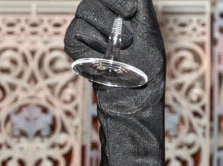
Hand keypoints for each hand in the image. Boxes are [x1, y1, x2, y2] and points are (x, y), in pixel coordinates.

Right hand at [66, 0, 165, 116]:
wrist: (134, 98)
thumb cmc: (146, 67)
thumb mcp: (150, 31)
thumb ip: (140, 4)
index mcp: (119, 7)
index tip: (130, 12)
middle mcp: (100, 13)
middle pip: (93, 0)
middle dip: (112, 19)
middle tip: (127, 42)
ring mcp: (84, 28)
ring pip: (83, 11)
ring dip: (104, 34)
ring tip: (118, 53)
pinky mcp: (73, 45)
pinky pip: (73, 35)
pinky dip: (89, 48)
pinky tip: (101, 60)